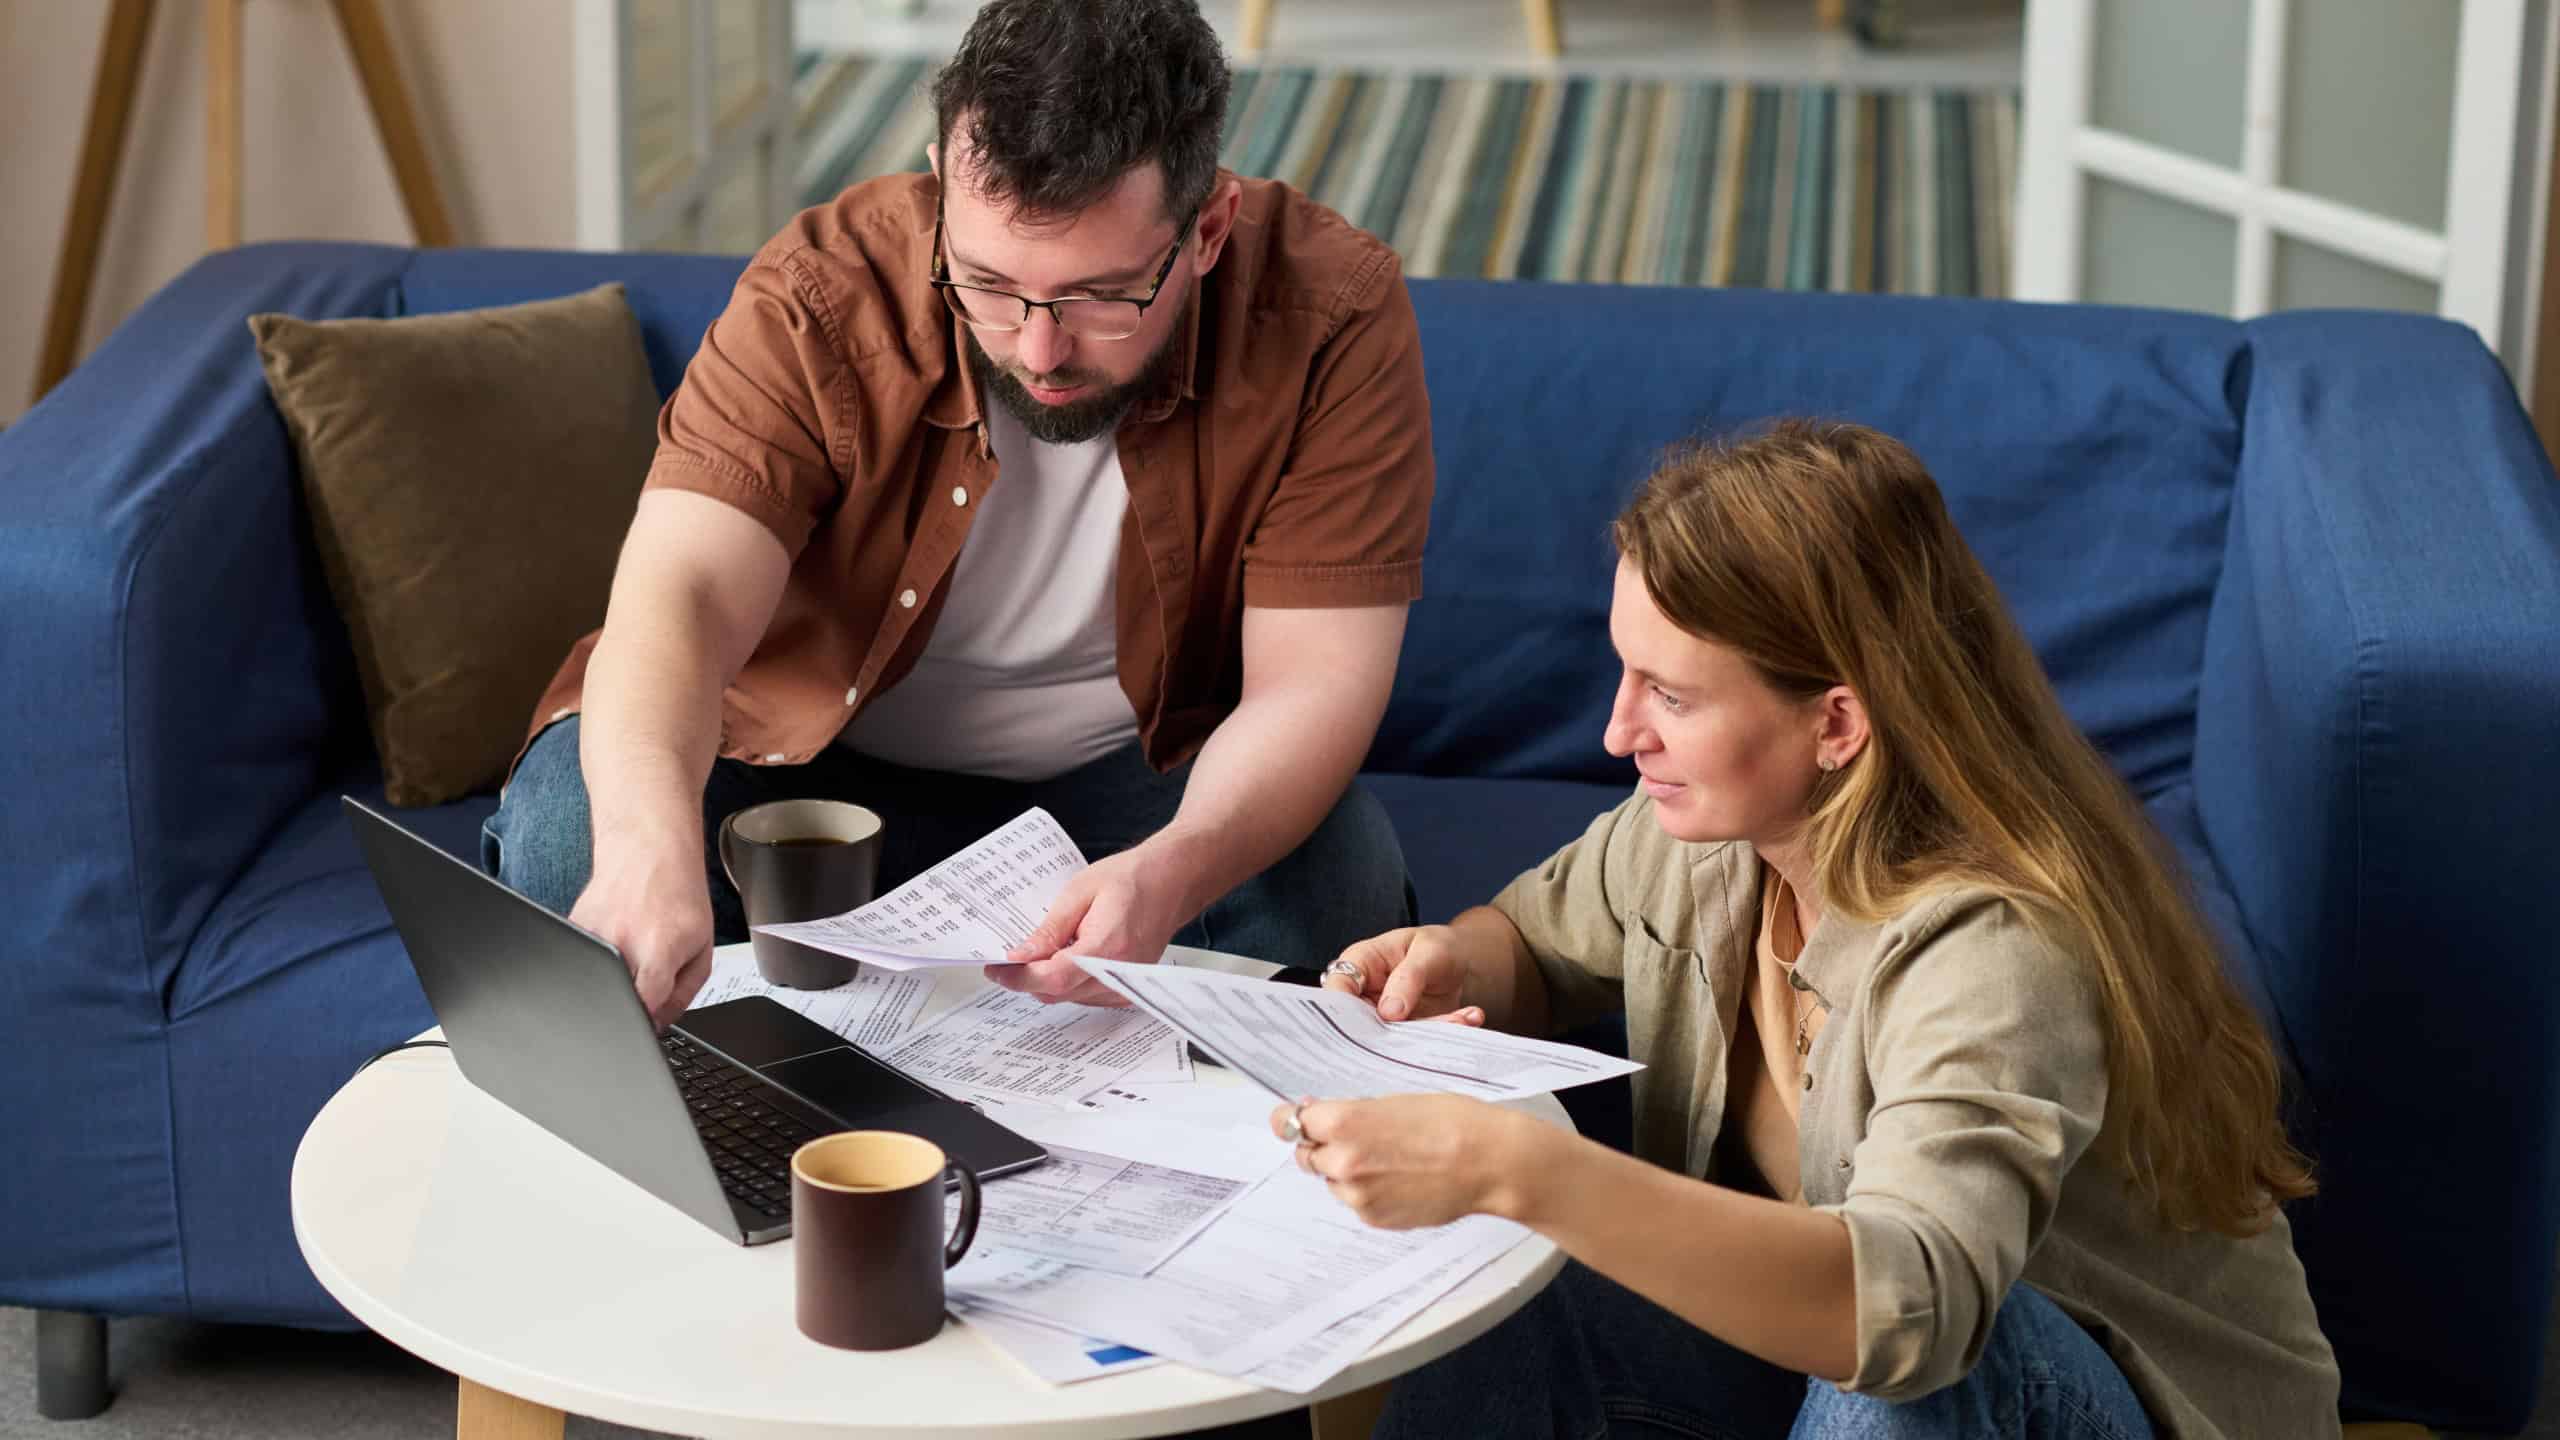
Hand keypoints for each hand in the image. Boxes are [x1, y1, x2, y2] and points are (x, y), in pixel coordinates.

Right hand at [570, 842, 714, 1028]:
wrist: (648, 848)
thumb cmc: (679, 894)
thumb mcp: (702, 946)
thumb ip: (682, 994)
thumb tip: (657, 1025)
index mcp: (657, 949)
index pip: (643, 1009)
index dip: (647, 1023)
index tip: (648, 1020)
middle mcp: (620, 942)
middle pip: (615, 1001)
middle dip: (628, 1005)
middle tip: (642, 982)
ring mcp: (590, 934)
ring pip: (595, 983)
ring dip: (612, 979)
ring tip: (630, 951)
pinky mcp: (571, 927)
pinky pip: (581, 963)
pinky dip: (596, 962)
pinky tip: (613, 940)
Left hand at [990, 846, 1187, 1005]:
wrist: (1171, 882)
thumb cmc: (1131, 879)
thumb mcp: (1080, 892)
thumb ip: (1050, 929)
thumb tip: (1020, 956)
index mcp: (1108, 946)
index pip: (1054, 978)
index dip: (1019, 977)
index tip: (997, 968)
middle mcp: (1120, 974)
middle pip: (1058, 992)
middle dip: (1029, 977)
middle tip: (1012, 956)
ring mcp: (1126, 987)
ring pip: (1069, 997)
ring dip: (1049, 979)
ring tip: (1046, 948)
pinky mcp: (1127, 990)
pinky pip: (1086, 995)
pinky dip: (1069, 981)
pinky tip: (1069, 955)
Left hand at [1270, 1094, 1542, 1228]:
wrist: (1487, 1161)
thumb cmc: (1449, 1120)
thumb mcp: (1392, 1101)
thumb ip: (1350, 1114)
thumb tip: (1318, 1118)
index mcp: (1341, 1123)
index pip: (1291, 1122)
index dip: (1294, 1119)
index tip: (1293, 1118)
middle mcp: (1340, 1162)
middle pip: (1307, 1155)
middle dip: (1323, 1146)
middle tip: (1356, 1138)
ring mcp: (1356, 1195)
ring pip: (1332, 1181)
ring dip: (1347, 1172)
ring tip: (1391, 1160)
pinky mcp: (1374, 1218)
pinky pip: (1357, 1202)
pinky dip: (1370, 1192)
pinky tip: (1402, 1179)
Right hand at [1321, 926, 1481, 1023]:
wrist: (1462, 962)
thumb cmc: (1437, 947)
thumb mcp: (1428, 951)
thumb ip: (1408, 977)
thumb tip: (1389, 1013)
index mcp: (1360, 963)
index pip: (1339, 987)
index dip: (1346, 1007)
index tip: (1380, 1018)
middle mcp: (1365, 995)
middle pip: (1361, 1023)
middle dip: (1395, 1032)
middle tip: (1430, 1029)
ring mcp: (1384, 1019)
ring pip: (1394, 1039)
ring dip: (1431, 1032)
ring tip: (1463, 1018)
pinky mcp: (1405, 1036)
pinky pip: (1418, 1044)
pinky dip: (1446, 1034)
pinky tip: (1470, 1017)